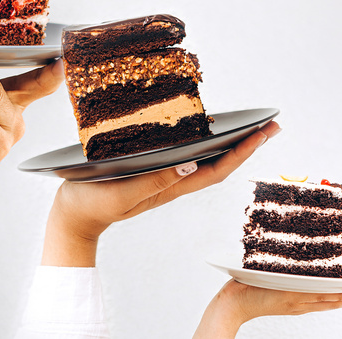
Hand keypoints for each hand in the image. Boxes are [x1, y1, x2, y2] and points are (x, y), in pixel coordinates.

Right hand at [43, 121, 281, 266]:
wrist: (71, 216)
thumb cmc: (92, 205)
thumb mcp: (122, 193)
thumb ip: (153, 181)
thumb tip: (190, 164)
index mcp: (169, 187)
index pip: (216, 170)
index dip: (242, 152)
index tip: (264, 132)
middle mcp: (171, 181)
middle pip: (218, 163)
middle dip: (247, 145)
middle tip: (270, 125)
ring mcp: (161, 178)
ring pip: (204, 159)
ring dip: (229, 143)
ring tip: (248, 125)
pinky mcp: (147, 171)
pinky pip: (183, 155)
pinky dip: (201, 143)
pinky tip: (202, 131)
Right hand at [192, 280, 341, 338]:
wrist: (232, 304)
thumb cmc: (245, 292)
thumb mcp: (270, 286)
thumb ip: (292, 288)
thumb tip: (314, 286)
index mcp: (298, 296)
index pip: (336, 295)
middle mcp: (302, 301)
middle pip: (338, 299)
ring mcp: (297, 303)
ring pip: (329, 302)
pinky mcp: (290, 303)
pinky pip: (316, 302)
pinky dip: (331, 299)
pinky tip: (334, 295)